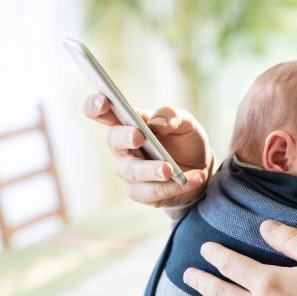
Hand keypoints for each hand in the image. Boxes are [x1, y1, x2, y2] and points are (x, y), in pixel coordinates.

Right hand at [82, 93, 212, 206]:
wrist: (201, 169)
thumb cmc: (185, 141)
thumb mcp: (186, 123)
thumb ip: (173, 116)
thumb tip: (157, 122)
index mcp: (129, 123)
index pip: (102, 112)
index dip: (95, 106)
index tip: (103, 102)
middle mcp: (123, 147)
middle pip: (114, 141)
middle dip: (125, 138)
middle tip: (138, 136)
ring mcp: (129, 171)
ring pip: (133, 171)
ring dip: (152, 170)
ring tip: (170, 169)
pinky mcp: (141, 193)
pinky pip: (152, 192)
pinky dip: (173, 186)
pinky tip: (194, 179)